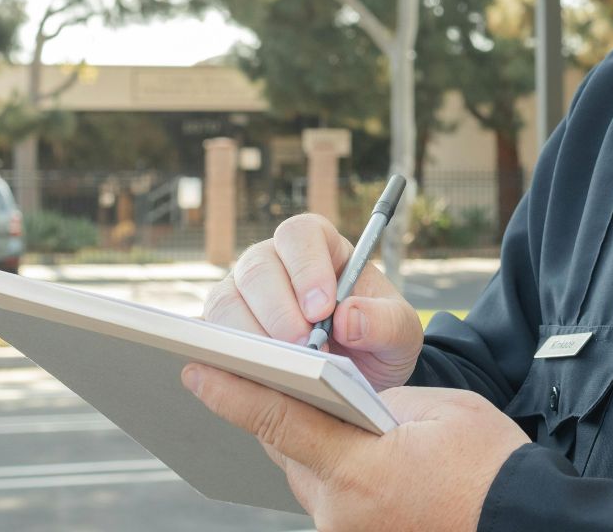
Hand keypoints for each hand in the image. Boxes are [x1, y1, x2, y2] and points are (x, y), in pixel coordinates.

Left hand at [183, 363, 527, 531]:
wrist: (525, 520)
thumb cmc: (492, 462)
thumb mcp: (438, 411)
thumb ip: (378, 402)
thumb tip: (344, 399)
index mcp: (360, 469)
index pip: (280, 421)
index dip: (234, 392)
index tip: (197, 370)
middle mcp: (341, 511)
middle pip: (286, 450)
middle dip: (276, 412)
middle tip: (255, 372)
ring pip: (306, 476)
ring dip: (307, 445)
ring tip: (317, 410)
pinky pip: (329, 498)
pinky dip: (332, 471)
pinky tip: (351, 453)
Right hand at [202, 213, 424, 389]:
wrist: (361, 375)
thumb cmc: (377, 339)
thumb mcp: (401, 333)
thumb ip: (385, 322)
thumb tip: (348, 318)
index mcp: (319, 246)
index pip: (300, 235)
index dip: (306, 267)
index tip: (322, 308)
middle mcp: (274, 263)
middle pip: (257, 267)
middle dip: (279, 309)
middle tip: (304, 346)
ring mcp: (243, 294)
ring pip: (226, 300)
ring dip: (252, 335)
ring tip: (284, 367)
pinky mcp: (224, 330)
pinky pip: (212, 337)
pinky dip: (228, 357)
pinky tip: (255, 377)